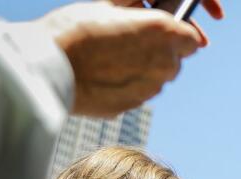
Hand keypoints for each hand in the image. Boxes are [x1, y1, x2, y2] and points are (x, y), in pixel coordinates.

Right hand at [39, 2, 207, 116]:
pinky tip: (102, 75)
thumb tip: (145, 5)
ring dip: (142, 70)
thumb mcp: (107, 4)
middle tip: (129, 42)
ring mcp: (150, 89)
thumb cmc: (75, 29)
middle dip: (158, 52)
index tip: (161, 31)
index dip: (176, 33)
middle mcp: (164, 64)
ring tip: (110, 59)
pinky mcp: (133, 106)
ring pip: (155, 79)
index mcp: (163, 33)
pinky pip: (136, 93)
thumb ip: (136, 6)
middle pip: (174, 60)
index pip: (191, 38)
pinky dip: (126, 85)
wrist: (49, 67)